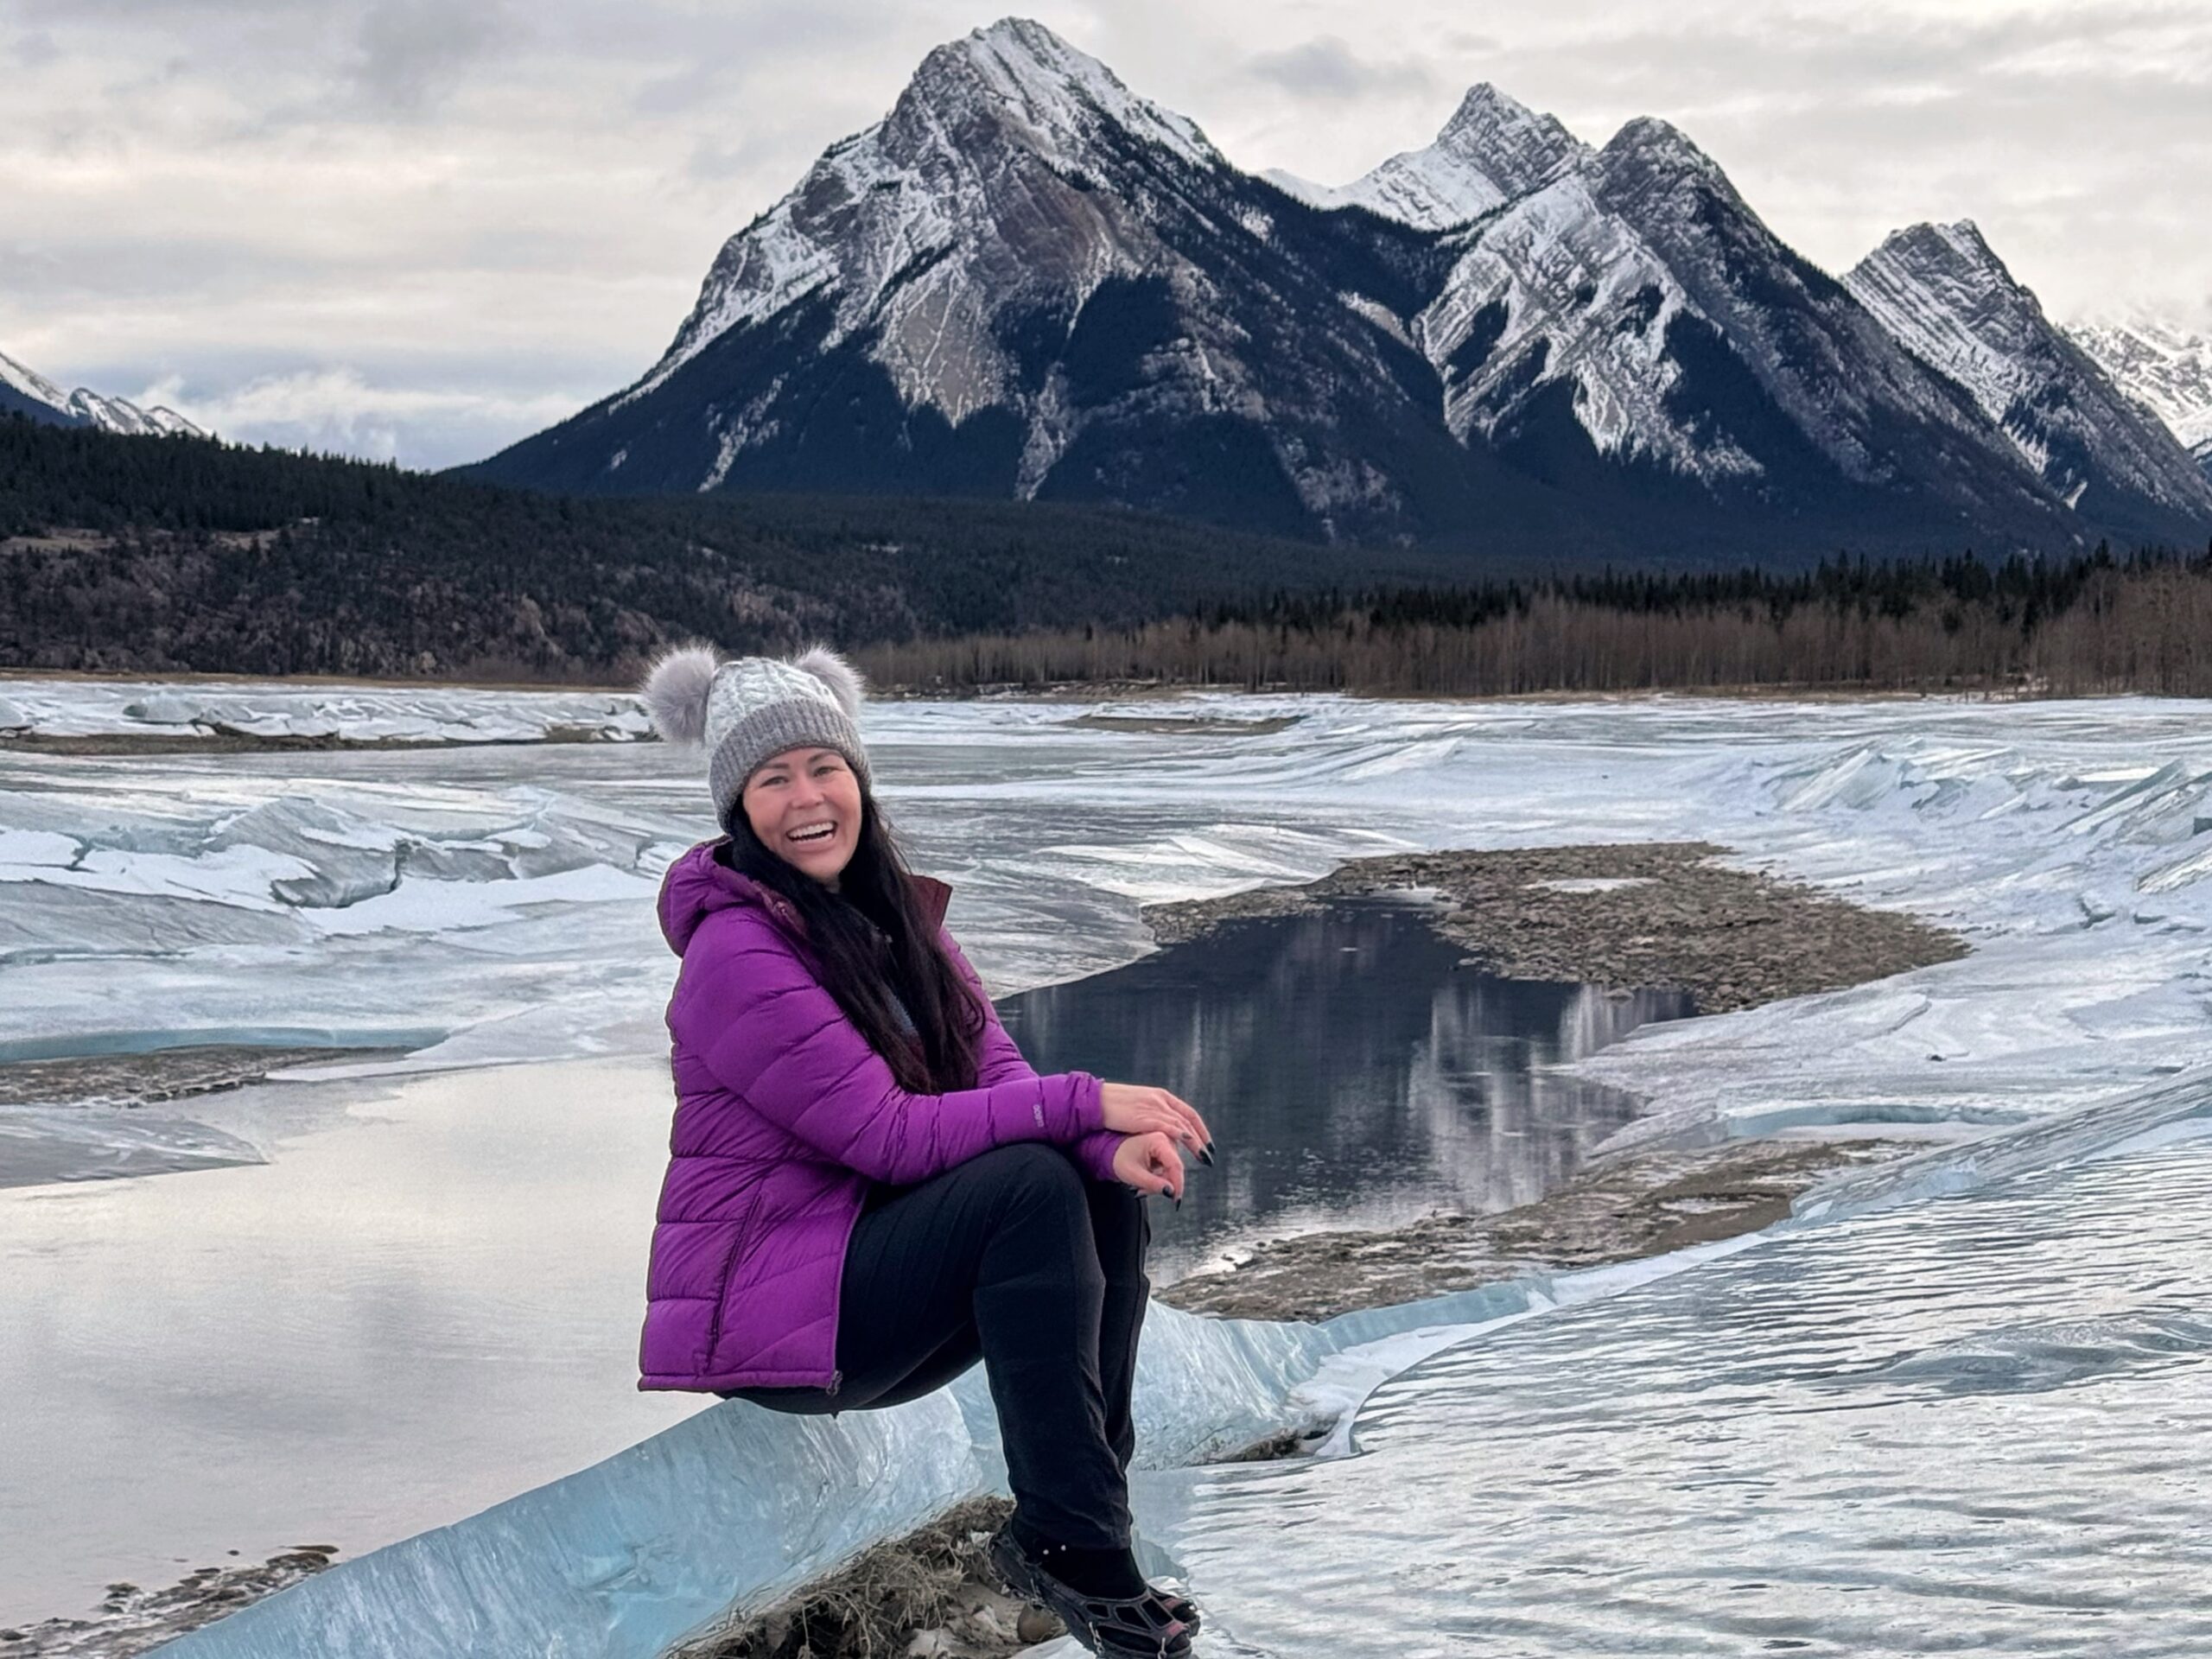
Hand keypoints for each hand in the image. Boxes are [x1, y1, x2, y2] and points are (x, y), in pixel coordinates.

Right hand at [1098, 1082, 1212, 1160]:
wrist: (1098, 1100)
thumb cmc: (1114, 1105)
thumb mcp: (1138, 1105)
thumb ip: (1151, 1114)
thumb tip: (1159, 1127)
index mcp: (1160, 1096)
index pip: (1188, 1113)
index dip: (1200, 1128)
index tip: (1207, 1142)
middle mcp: (1161, 1100)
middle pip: (1189, 1119)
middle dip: (1202, 1138)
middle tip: (1209, 1154)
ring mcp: (1154, 1107)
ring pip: (1183, 1125)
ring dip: (1195, 1142)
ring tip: (1204, 1157)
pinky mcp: (1146, 1116)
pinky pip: (1169, 1126)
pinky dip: (1182, 1134)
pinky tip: (1190, 1143)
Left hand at [1112, 1131, 1185, 1199]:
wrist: (1113, 1151)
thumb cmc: (1120, 1159)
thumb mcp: (1133, 1174)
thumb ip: (1152, 1184)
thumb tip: (1172, 1193)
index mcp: (1159, 1140)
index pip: (1175, 1165)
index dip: (1178, 1184)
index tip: (1175, 1200)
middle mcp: (1167, 1140)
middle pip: (1174, 1170)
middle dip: (1163, 1185)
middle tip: (1143, 1192)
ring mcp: (1167, 1146)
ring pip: (1172, 1172)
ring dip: (1159, 1184)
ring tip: (1141, 1187)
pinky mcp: (1166, 1152)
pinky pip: (1168, 1171)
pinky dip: (1158, 1180)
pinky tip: (1145, 1181)